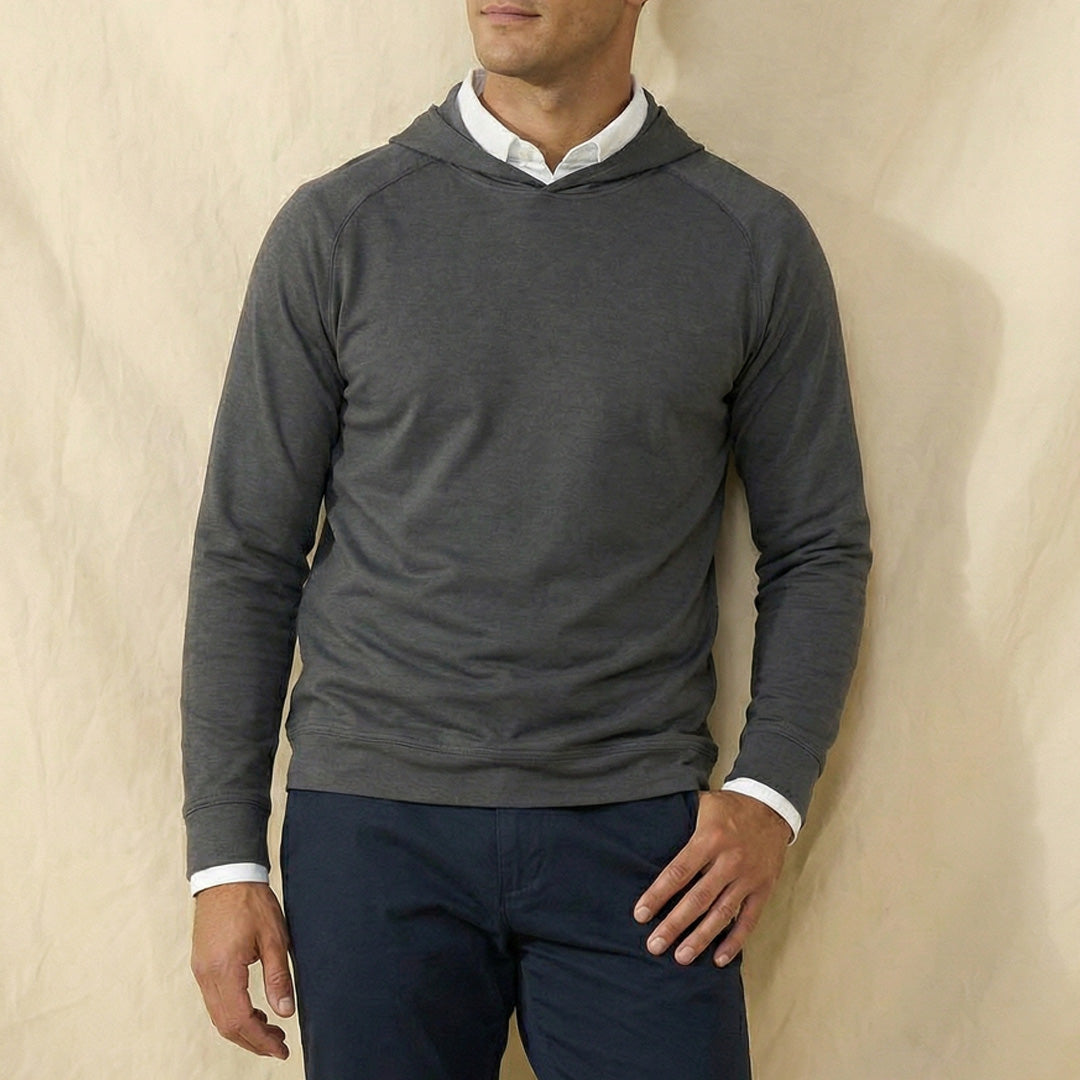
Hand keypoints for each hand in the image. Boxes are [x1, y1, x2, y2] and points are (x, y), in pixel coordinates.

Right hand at [190, 881, 294, 1059]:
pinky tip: (253, 1011)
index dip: (261, 1040)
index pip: (240, 1020)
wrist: (226, 876)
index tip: (281, 1049)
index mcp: (224, 970)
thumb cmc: (252, 902)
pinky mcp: (201, 965)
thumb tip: (285, 1011)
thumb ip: (278, 977)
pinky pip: (214, 1001)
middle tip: (278, 1044)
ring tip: (270, 1030)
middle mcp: (206, 975)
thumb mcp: (273, 937)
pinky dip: (233, 1013)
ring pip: (218, 1015)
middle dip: (252, 1040)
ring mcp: (200, 971)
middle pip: (225, 1025)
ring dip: (242, 1028)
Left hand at [631, 790, 791, 966]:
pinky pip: (749, 920)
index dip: (658, 895)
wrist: (771, 807)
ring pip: (721, 913)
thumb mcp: (702, 805)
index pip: (678, 872)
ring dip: (700, 938)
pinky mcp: (763, 889)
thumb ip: (680, 820)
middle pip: (697, 899)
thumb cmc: (730, 808)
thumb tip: (647, 833)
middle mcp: (729, 861)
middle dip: (674, 924)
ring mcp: (748, 877)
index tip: (640, 914)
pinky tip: (719, 958)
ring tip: (681, 957)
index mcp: (709, 839)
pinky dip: (735, 941)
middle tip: (654, 945)